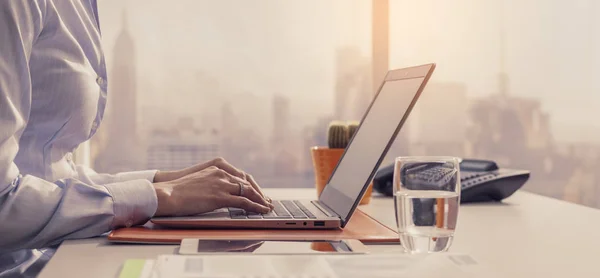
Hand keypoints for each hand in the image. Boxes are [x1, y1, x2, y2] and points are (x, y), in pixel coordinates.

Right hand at [154, 157, 269, 202]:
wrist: (168, 194)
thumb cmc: (178, 191)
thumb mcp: (198, 181)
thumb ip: (211, 183)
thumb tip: (216, 193)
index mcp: (217, 167)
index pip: (241, 175)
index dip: (252, 185)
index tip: (258, 192)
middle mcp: (221, 173)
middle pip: (248, 182)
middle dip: (259, 193)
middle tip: (267, 201)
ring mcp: (221, 185)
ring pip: (248, 191)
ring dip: (260, 200)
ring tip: (267, 207)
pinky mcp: (220, 197)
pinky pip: (244, 202)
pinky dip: (255, 207)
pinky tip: (261, 211)